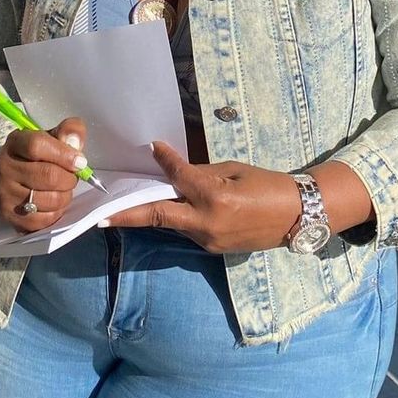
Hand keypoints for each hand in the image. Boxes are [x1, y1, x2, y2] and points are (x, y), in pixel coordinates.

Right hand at [0, 118, 88, 232]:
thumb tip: (75, 142)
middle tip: (72, 177)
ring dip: (65, 196)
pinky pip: (45, 219)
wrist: (17, 178)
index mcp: (16, 143)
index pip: (37, 145)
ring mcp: (5, 193)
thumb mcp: (55, 137)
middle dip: (69, 179)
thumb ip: (70, 131)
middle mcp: (5, 167)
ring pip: (50, 199)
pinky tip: (53, 203)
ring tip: (62, 190)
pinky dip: (57, 212)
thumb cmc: (41, 156)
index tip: (80, 162)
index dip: (64, 154)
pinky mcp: (10, 216)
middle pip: (48, 175)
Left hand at [108, 144, 302, 253]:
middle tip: (101, 215)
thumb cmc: (267, 185)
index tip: (152, 148)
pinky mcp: (211, 250)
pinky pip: (186, 231)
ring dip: (151, 214)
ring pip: (170, 224)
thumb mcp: (234, 170)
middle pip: (157, 217)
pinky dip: (174, 218)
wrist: (296, 217)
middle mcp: (206, 223)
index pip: (178, 177)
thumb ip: (201, 173)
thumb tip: (175, 170)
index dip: (163, 161)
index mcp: (215, 198)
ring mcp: (208, 241)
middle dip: (127, 215)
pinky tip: (166, 209)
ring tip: (129, 202)